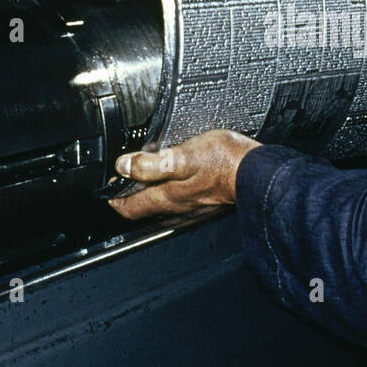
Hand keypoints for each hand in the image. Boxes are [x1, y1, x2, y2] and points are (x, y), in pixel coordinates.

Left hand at [107, 129, 259, 219]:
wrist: (259, 174)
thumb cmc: (225, 163)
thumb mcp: (183, 156)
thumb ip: (151, 163)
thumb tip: (124, 165)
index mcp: (167, 197)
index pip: (131, 207)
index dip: (115, 200)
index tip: (108, 191)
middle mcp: (178, 208)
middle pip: (146, 210)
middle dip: (132, 200)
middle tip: (123, 186)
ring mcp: (194, 209)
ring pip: (163, 210)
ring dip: (152, 199)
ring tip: (146, 185)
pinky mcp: (209, 204)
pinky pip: (182, 206)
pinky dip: (172, 198)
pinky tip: (178, 186)